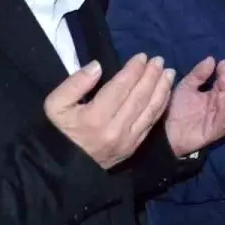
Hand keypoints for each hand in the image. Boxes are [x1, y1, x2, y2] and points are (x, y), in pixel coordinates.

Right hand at [44, 54, 173, 169]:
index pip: (121, 87)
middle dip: (151, 76)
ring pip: (150, 110)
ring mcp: (127, 140)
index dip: (134, 70)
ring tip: (169, 73)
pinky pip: (151, 123)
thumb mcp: (55, 105)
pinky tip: (165, 92)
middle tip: (159, 60)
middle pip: (139, 97)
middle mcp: (115, 129)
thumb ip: (75, 84)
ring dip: (162, 89)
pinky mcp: (133, 147)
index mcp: (95, 117)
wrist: (65, 167)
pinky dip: (161, 106)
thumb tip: (97, 67)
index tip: (142, 56)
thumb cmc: (61, 131)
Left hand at [165, 57, 224, 156]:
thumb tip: (212, 59)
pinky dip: (224, 107)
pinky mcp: (216, 130)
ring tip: (224, 80)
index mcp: (215, 97)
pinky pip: (223, 119)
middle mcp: (220, 108)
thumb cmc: (176, 108)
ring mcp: (220, 120)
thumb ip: (199, 74)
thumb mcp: (187, 86)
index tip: (223, 63)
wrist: (166, 131)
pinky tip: (220, 96)